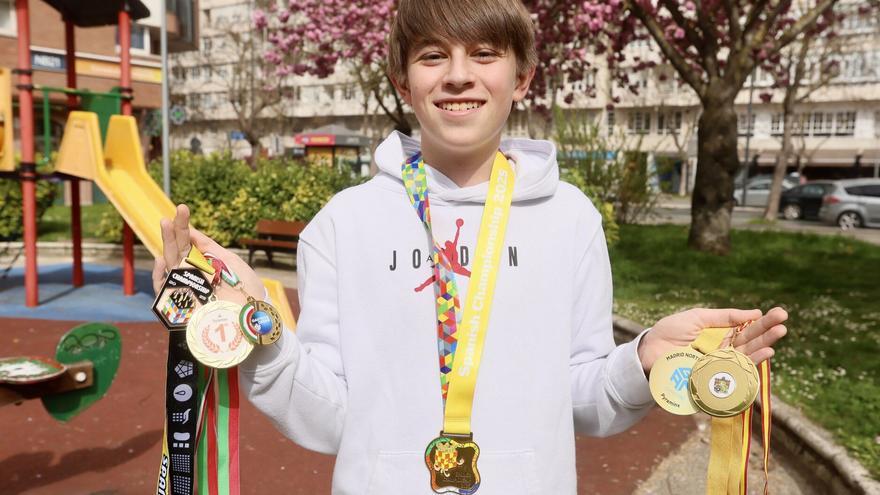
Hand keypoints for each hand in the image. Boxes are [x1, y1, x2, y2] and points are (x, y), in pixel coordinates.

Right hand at [151, 204, 264, 303]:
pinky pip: (164, 290)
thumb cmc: (246, 289)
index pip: (189, 242)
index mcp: (204, 263)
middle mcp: (193, 274)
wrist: (254, 316)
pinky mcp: (182, 305)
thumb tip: (191, 230)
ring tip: (166, 224)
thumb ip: (209, 246)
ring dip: (167, 244)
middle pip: (177, 250)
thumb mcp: (230, 261)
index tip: (182, 209)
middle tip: (170, 215)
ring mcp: (186, 288)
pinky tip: (162, 259)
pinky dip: (159, 276)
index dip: (184, 226)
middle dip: (173, 232)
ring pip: (170, 264)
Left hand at [637, 307, 787, 372]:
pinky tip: (765, 352)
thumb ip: (724, 316)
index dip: (763, 321)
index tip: (780, 313)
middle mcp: (725, 350)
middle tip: (784, 320)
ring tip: (779, 333)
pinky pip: (736, 371)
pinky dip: (751, 362)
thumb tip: (754, 313)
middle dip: (768, 331)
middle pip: (751, 341)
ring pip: (748, 355)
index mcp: (721, 334)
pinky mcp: (715, 376)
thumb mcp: (698, 317)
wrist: (649, 352)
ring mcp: (721, 364)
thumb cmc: (670, 333)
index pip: (747, 328)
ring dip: (764, 345)